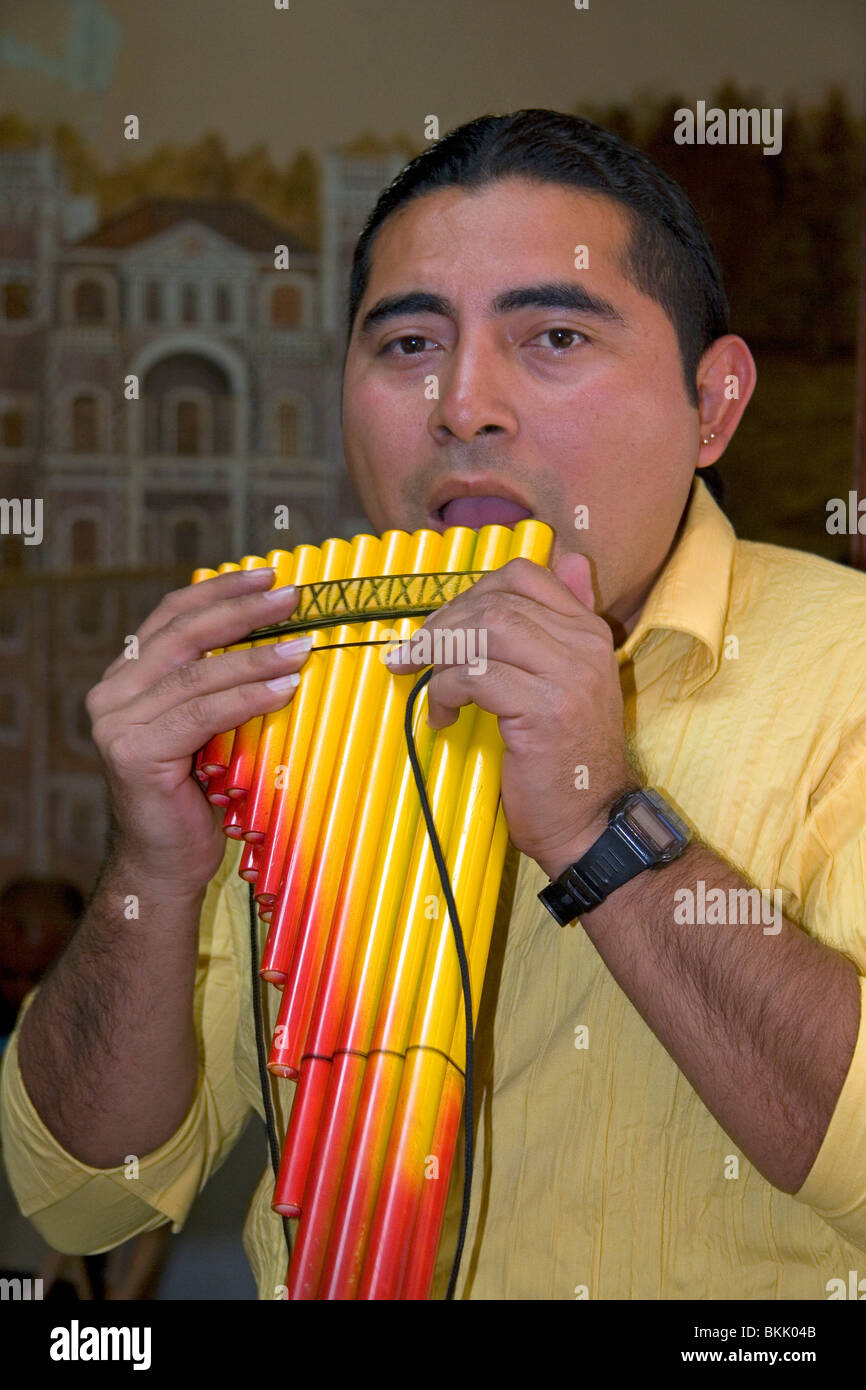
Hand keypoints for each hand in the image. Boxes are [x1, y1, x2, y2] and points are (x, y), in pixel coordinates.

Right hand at [86, 569, 311, 894]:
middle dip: (243, 611)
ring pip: (198, 675)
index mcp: (127, 677)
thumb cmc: (198, 796)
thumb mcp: (211, 727)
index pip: (173, 617)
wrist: (165, 863)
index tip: (268, 575)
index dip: (221, 592)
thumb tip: (283, 637)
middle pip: (184, 635)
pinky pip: (202, 714)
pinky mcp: (134, 754)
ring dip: (256, 656)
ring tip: (302, 645)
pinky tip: (283, 688)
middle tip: (292, 597)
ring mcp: (117, 724)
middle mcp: (112, 694)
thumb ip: (221, 685)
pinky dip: (248, 698)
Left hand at [385, 555, 637, 878]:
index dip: (470, 592)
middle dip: (443, 624)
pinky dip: (446, 691)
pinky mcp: (544, 710)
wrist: (591, 820)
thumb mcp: (566, 683)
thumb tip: (566, 560)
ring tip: (423, 680)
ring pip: (485, 630)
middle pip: (496, 602)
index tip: (442, 625)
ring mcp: (568, 676)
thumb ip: (557, 626)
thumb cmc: (564, 756)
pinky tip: (443, 716)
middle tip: (414, 655)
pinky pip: (476, 676)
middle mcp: (585, 644)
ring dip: (440, 653)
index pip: (523, 575)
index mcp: (589, 630)